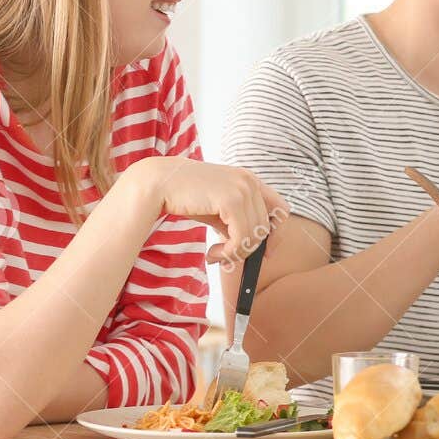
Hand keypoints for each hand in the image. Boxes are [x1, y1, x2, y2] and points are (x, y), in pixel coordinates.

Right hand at [129, 158, 287, 265]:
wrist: (158, 183)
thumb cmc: (185, 197)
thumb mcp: (217, 210)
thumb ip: (236, 223)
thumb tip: (256, 249)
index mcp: (249, 180)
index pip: (280, 209)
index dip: (276, 233)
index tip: (266, 253)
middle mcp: (250, 182)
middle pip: (266, 228)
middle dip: (249, 249)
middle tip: (226, 258)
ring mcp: (243, 189)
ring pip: (255, 236)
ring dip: (235, 253)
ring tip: (214, 255)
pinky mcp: (231, 200)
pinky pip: (242, 238)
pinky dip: (229, 252)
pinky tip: (211, 252)